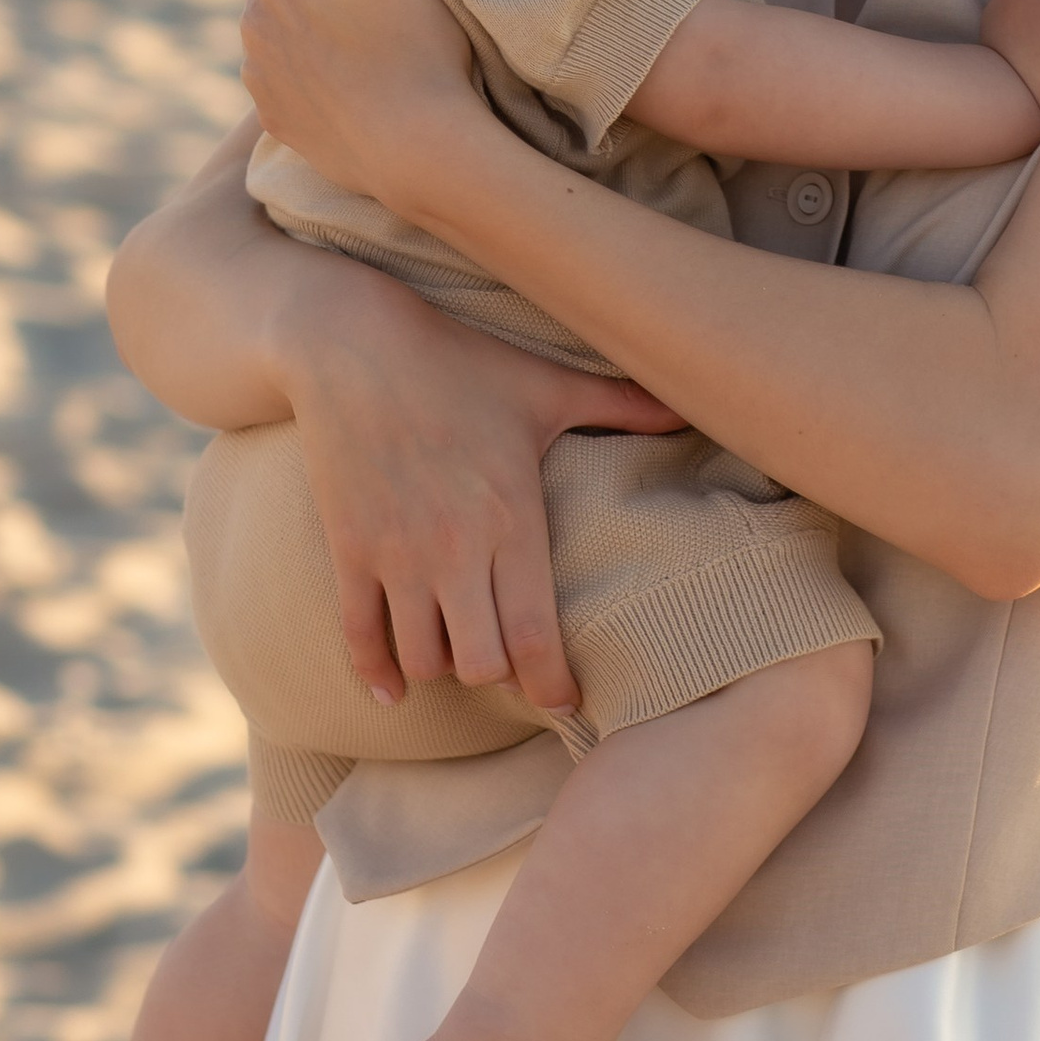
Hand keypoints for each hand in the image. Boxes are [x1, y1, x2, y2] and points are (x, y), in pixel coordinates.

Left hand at [239, 0, 475, 207]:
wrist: (415, 147)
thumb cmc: (413, 46)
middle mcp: (254, 19)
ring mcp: (260, 70)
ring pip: (266, 15)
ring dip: (291, 0)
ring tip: (335, 5)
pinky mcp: (273, 111)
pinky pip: (274, 65)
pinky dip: (293, 50)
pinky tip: (332, 58)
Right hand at [274, 213, 688, 715]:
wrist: (349, 340)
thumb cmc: (457, 359)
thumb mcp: (545, 383)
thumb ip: (620, 406)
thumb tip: (690, 410)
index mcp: (512, 515)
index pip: (537, 636)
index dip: (555, 684)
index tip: (566, 701)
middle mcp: (455, 547)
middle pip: (482, 663)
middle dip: (502, 675)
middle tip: (513, 664)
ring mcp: (396, 553)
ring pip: (425, 659)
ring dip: (445, 668)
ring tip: (461, 653)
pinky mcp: (350, 549)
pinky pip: (359, 636)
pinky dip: (377, 673)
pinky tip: (393, 689)